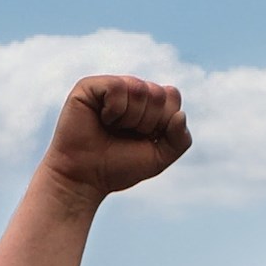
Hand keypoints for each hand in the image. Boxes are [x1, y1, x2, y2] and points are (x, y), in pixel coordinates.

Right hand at [40, 75, 190, 199]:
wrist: (84, 178)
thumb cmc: (118, 167)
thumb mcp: (159, 158)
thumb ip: (180, 140)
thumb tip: (180, 114)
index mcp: (148, 103)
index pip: (172, 96)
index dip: (163, 122)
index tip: (144, 138)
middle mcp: (130, 90)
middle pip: (159, 93)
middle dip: (147, 122)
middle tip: (125, 135)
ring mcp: (111, 87)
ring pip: (140, 89)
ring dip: (130, 118)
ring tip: (112, 128)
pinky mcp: (89, 86)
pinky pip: (117, 87)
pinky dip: (114, 110)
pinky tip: (101, 119)